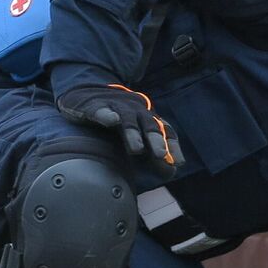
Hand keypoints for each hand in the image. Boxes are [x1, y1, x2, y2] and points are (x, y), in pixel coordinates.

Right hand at [56, 84, 180, 176]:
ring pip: (127, 119)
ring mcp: (116, 107)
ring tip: (137, 149)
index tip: (178, 162)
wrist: (89, 96)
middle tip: (160, 155)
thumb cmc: (119, 126)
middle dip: (156, 138)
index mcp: (149, 120)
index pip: (166, 131)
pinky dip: (107, 114)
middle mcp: (136, 112)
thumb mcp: (138, 141)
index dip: (172, 146)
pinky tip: (112, 120)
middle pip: (149, 124)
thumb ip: (154, 158)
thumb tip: (172, 172)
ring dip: (133, 132)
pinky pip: (101, 110)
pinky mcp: (94, 107)